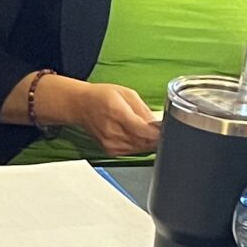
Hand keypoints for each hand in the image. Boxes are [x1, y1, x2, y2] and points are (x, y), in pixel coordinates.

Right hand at [40, 77, 162, 156]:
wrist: (81, 106)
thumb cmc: (101, 97)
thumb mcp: (127, 93)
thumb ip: (144, 110)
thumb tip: (158, 123)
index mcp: (118, 114)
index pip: (145, 132)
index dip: (159, 132)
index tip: (166, 128)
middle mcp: (113, 132)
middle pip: (145, 143)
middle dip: (157, 137)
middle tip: (161, 129)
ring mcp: (111, 144)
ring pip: (140, 149)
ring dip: (148, 142)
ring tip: (149, 131)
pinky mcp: (110, 151)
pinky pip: (132, 152)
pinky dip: (139, 145)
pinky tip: (137, 136)